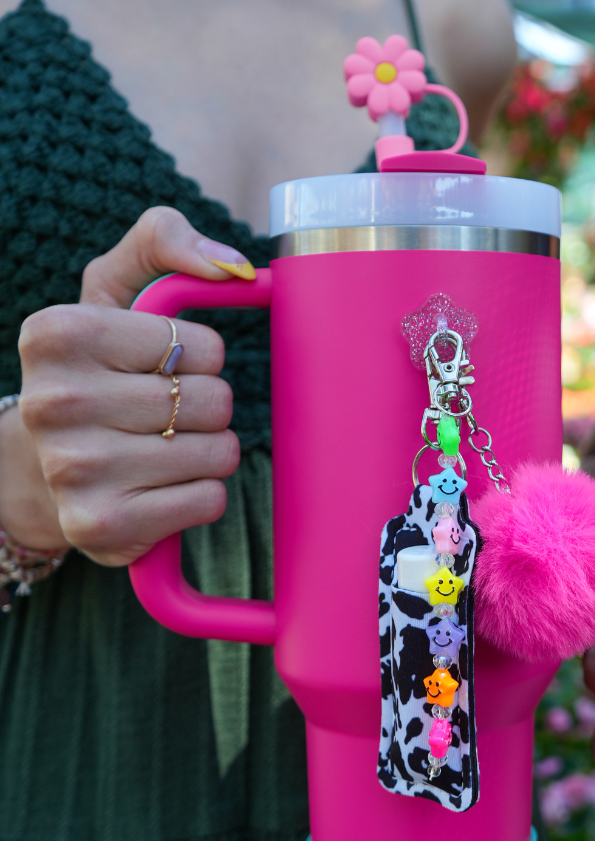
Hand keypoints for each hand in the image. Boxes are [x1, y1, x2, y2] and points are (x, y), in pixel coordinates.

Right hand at [8, 207, 256, 565]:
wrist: (41, 469)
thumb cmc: (96, 372)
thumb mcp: (112, 292)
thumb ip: (163, 242)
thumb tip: (234, 266)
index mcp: (57, 333)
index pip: (204, 346)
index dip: (202, 359)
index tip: (160, 367)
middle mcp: (55, 402)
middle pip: (215, 401)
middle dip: (207, 409)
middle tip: (162, 416)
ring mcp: (74, 470)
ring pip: (219, 452)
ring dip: (209, 453)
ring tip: (162, 451)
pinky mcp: (101, 526)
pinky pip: (208, 500)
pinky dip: (201, 496)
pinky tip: (160, 490)